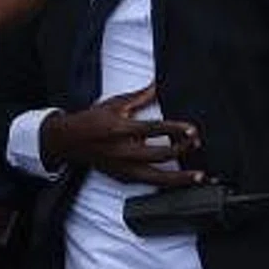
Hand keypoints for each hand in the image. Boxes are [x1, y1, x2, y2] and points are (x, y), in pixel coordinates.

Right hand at [40, 84, 202, 184]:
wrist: (69, 141)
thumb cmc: (92, 120)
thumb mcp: (115, 104)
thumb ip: (140, 97)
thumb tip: (159, 84)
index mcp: (121, 130)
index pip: (154, 129)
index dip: (175, 130)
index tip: (192, 130)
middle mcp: (123, 152)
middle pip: (159, 155)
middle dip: (181, 150)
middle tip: (197, 144)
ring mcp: (123, 169)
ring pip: (157, 178)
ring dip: (181, 178)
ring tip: (200, 177)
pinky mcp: (123, 178)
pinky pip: (149, 183)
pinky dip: (167, 184)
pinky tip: (182, 182)